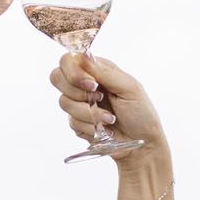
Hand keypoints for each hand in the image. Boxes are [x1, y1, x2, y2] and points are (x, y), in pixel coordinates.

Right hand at [49, 52, 165, 160]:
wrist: (142, 143)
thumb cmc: (141, 113)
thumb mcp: (129, 87)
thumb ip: (105, 72)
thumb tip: (84, 55)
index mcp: (96, 70)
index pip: (69, 60)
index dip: (73, 71)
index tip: (92, 85)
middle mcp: (84, 85)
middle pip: (57, 77)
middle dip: (77, 92)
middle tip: (99, 99)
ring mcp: (79, 104)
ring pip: (64, 102)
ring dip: (90, 113)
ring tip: (110, 118)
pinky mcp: (78, 122)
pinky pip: (72, 121)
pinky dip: (91, 126)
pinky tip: (105, 129)